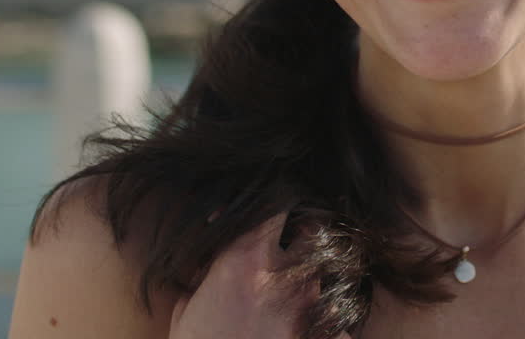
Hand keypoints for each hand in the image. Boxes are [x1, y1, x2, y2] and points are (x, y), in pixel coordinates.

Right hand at [169, 213, 348, 338]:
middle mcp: (283, 277)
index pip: (273, 205)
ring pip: (323, 272)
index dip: (275, 199)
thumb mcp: (185, 313)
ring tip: (294, 291)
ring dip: (312, 275)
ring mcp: (308, 307)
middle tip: (297, 236)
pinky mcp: (326, 335)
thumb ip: (199, 283)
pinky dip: (331, 321)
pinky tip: (317, 326)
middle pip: (314, 230)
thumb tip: (202, 272)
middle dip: (308, 229)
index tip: (269, 202)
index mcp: (244, 263)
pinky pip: (339, 318)